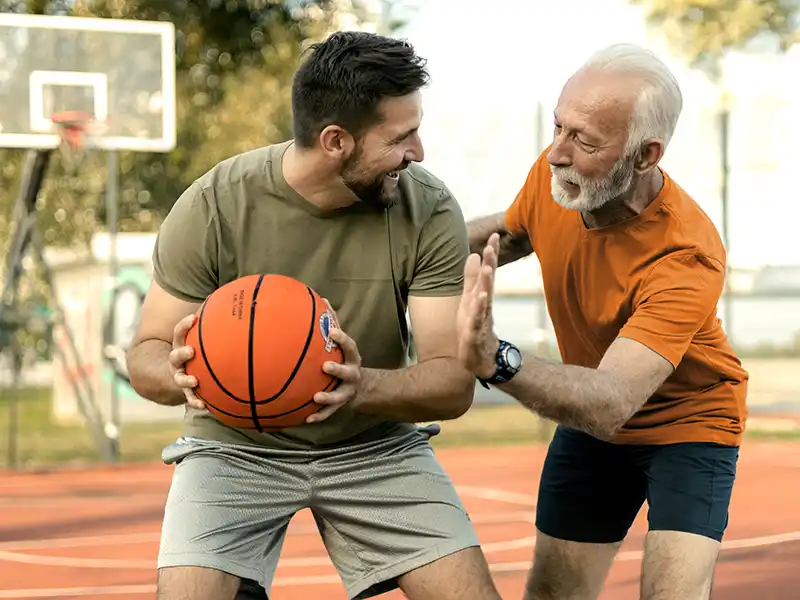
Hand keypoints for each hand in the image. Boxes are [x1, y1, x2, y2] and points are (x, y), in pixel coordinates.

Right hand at [168, 313, 204, 409]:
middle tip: (191, 351)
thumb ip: (212, 326)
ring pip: (179, 378)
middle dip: (182, 353)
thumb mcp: (198, 340)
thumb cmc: (195, 353)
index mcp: (181, 345)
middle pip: (176, 356)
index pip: (179, 333)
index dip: (184, 325)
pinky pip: (189, 399)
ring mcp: (180, 377)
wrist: (175, 376)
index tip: (193, 318)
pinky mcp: (185, 392)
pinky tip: (204, 406)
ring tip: (194, 381)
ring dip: (186, 380)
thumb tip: (230, 304)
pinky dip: (195, 402)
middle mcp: (177, 361)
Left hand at [308, 301, 361, 422]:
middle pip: (348, 372)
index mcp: (351, 358)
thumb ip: (333, 323)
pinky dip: (319, 416)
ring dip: (328, 398)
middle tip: (325, 366)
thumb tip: (322, 298)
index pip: (349, 346)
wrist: (361, 387)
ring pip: (339, 397)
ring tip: (316, 397)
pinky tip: (306, 419)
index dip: (342, 338)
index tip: (333, 331)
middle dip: (338, 370)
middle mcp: (352, 374)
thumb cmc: (344, 359)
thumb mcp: (342, 344)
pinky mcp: (340, 406)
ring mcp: (347, 391)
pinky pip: (329, 413)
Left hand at [457, 233, 500, 378]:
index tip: (494, 236)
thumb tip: (475, 254)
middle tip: (492, 244)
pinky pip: (477, 319)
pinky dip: (479, 308)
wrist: (479, 359)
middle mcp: (483, 305)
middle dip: (491, 262)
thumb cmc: (474, 327)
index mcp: (481, 296)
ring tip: (488, 267)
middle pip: (488, 281)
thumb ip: (472, 278)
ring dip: (486, 283)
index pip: (487, 272)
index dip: (491, 254)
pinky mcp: (474, 333)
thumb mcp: (470, 299)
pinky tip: (481, 298)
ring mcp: (480, 318)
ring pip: (484, 299)